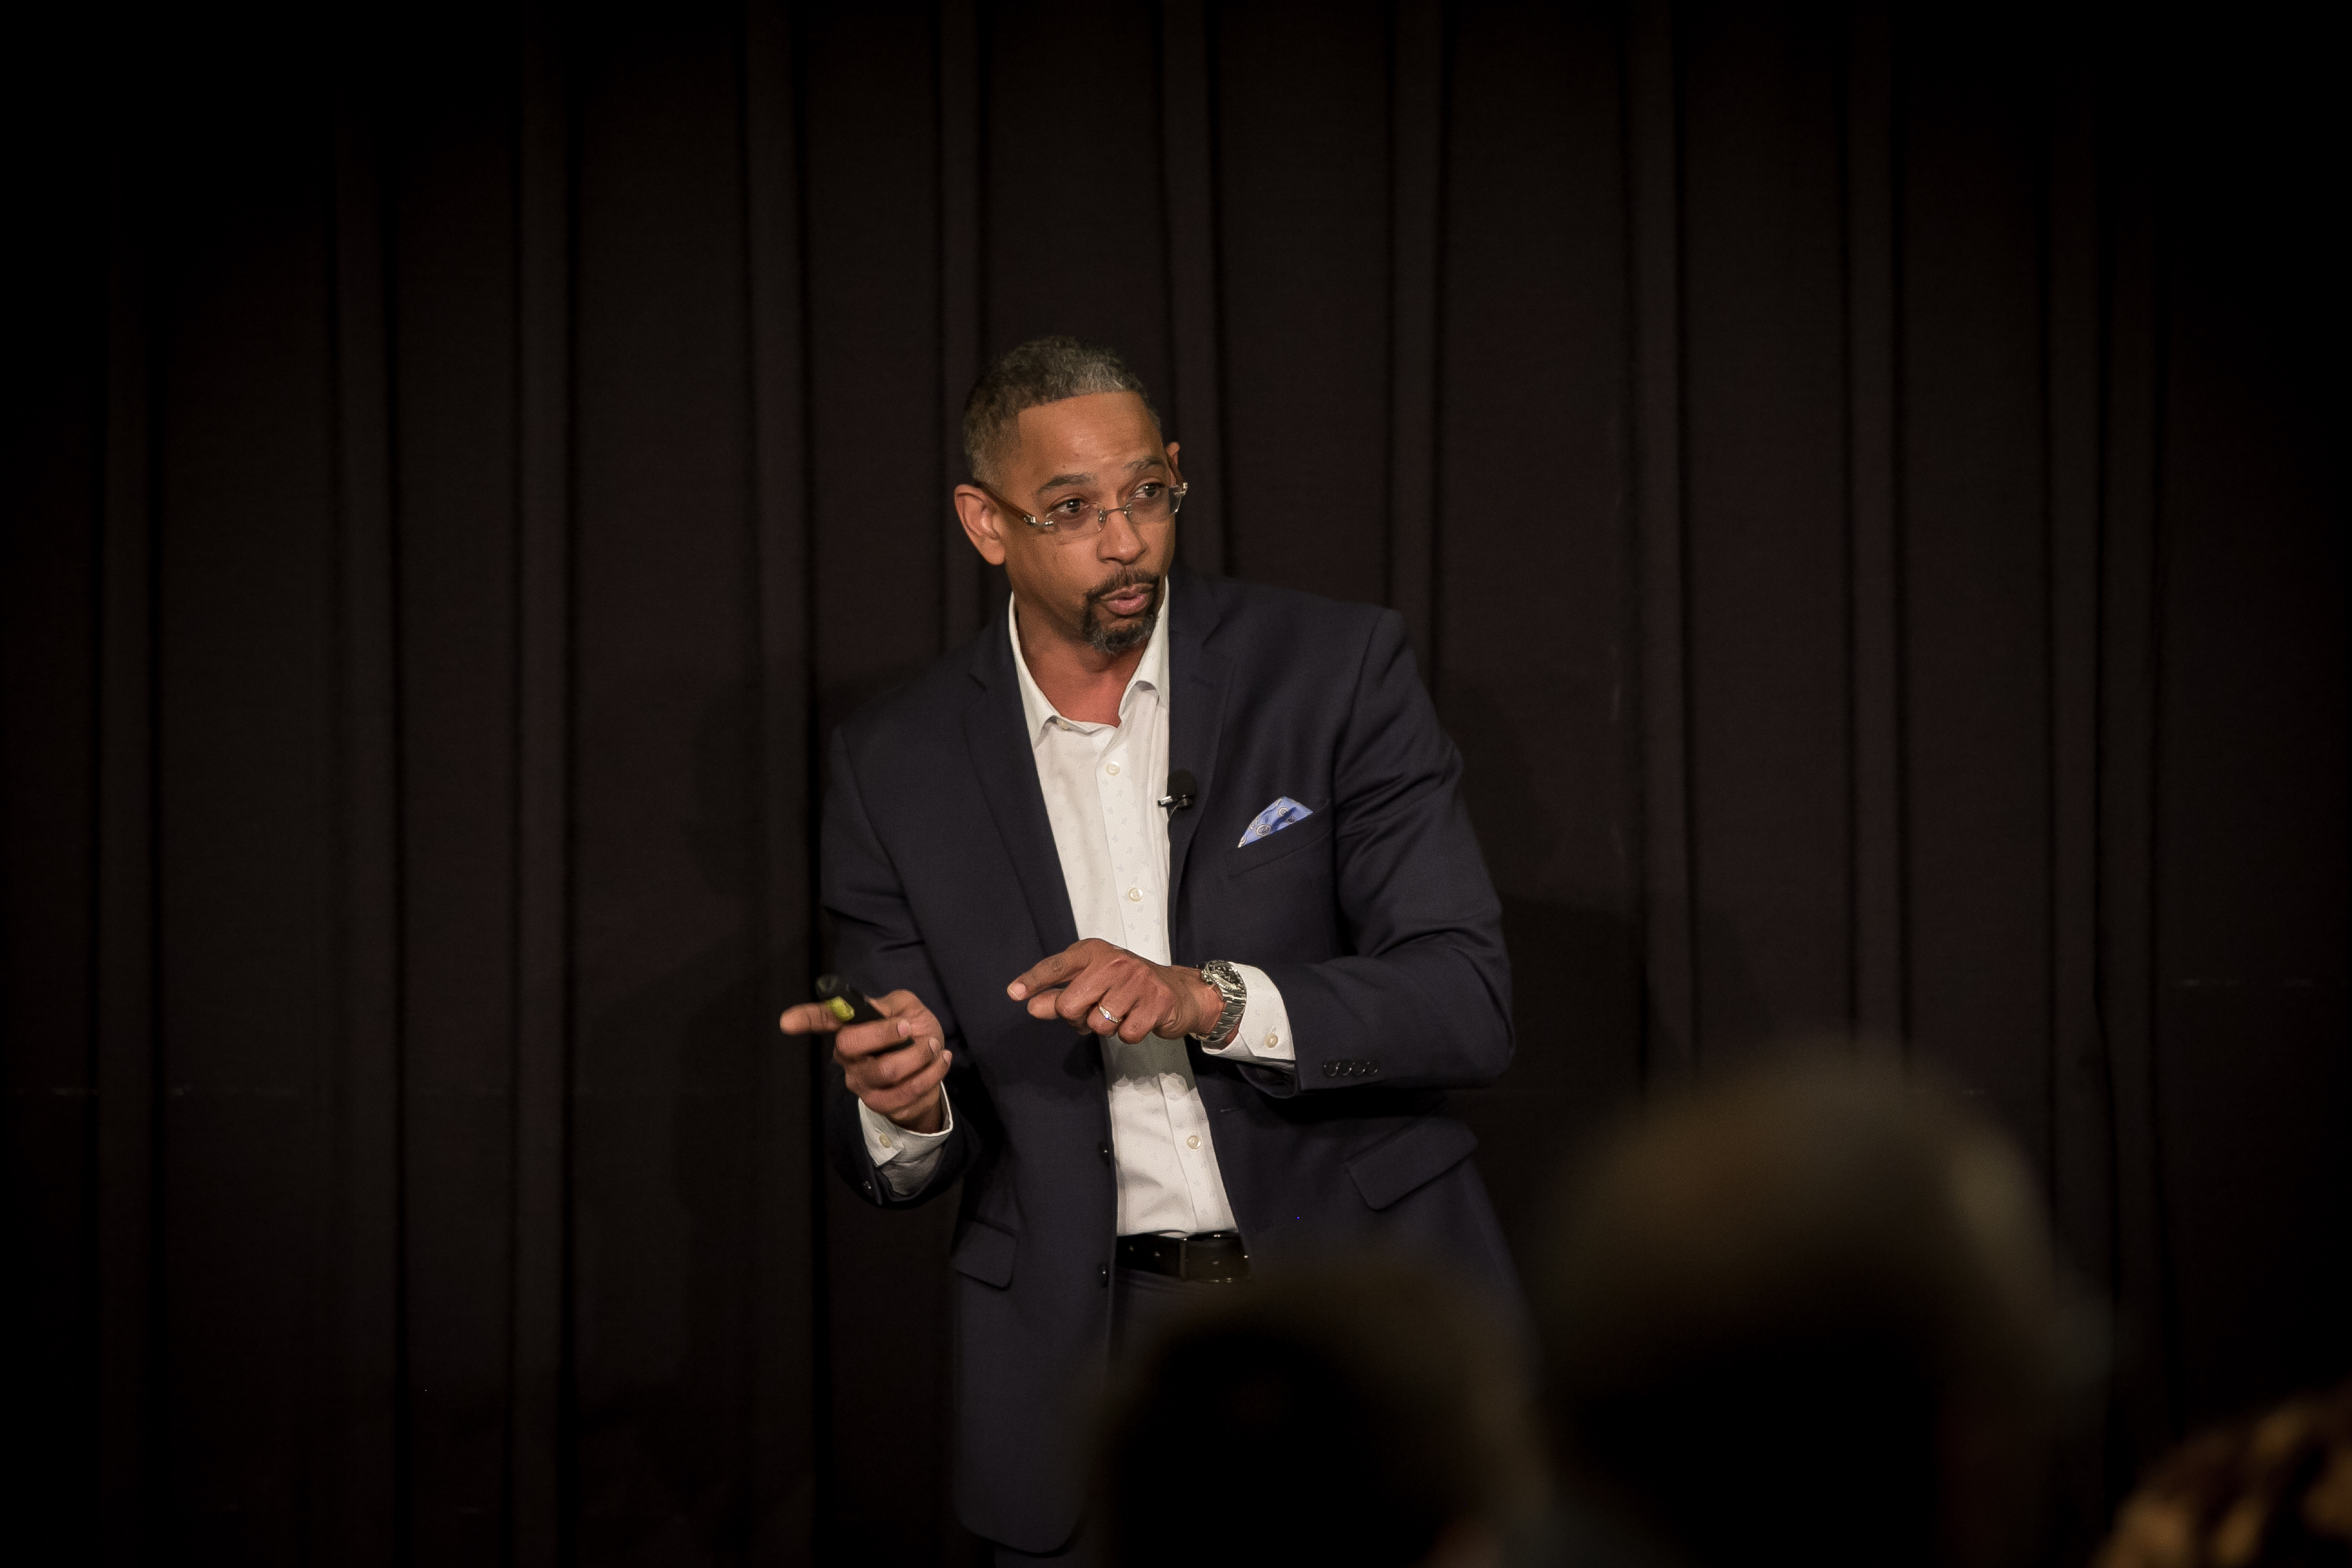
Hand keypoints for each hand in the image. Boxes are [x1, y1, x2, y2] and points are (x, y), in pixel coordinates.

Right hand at [779, 989, 950, 1132]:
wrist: (932, 1066)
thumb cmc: (915, 1032)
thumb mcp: (908, 1008)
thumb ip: (892, 1006)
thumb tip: (875, 1011)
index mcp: (851, 1027)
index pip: (823, 1020)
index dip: (805, 1019)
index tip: (787, 1022)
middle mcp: (847, 1056)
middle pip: (850, 1044)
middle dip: (886, 1033)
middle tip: (910, 1028)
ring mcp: (860, 1082)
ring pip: (886, 1070)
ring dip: (919, 1055)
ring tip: (932, 1046)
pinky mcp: (879, 1103)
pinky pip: (905, 1092)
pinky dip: (931, 1074)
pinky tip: (939, 1062)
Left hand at [1007, 939, 1224, 1044]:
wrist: (1180, 992)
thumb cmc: (1129, 986)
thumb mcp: (1093, 984)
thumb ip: (1061, 995)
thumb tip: (1030, 1006)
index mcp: (1094, 952)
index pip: (1057, 965)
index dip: (1035, 980)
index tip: (1014, 993)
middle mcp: (1114, 961)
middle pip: (1070, 1005)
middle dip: (1077, 1018)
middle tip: (1094, 1011)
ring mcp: (1137, 981)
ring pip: (1097, 1023)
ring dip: (1106, 1028)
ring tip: (1120, 1013)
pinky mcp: (1156, 1003)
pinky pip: (1125, 1035)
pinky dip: (1129, 1034)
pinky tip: (1138, 1019)